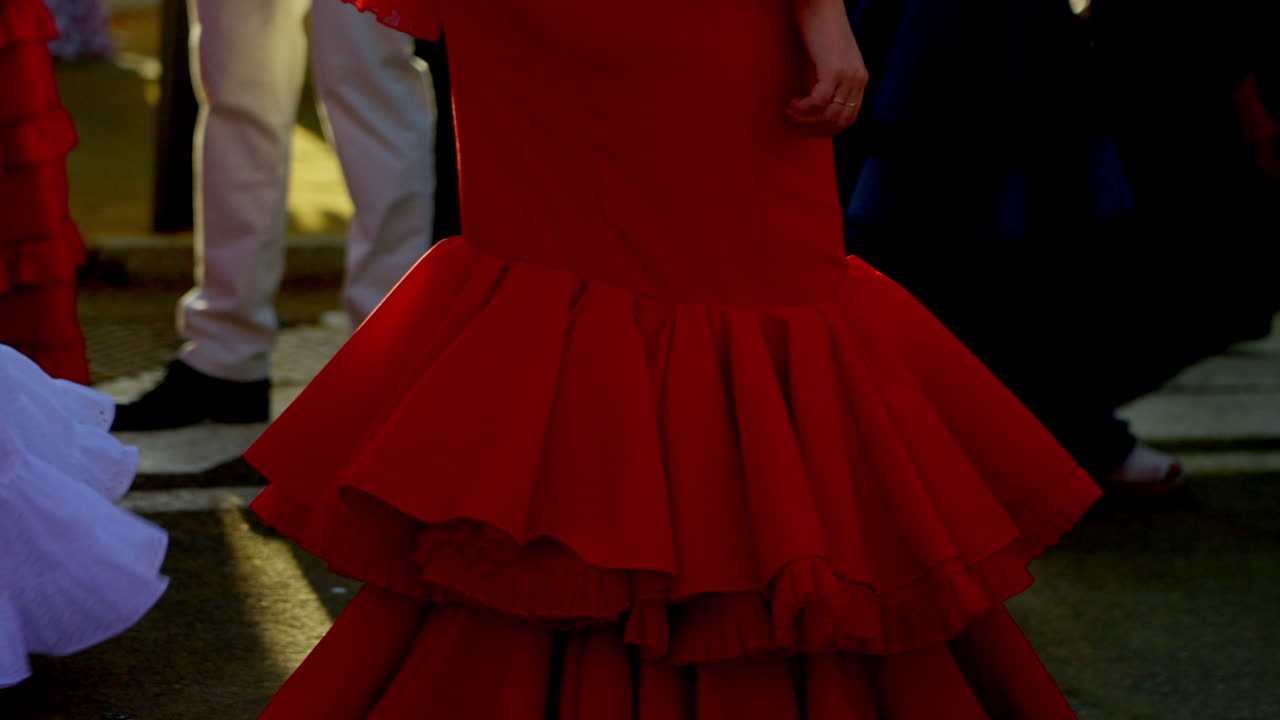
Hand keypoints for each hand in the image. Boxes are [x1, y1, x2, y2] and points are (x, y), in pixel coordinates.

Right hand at [787, 0, 869, 135]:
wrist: (819, 6)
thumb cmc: (818, 31)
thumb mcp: (826, 64)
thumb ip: (825, 85)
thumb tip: (812, 109)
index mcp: (860, 79)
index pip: (850, 118)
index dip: (827, 129)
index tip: (807, 128)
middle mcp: (858, 80)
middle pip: (840, 121)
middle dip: (815, 128)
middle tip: (794, 122)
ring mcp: (847, 76)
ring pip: (829, 115)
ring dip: (806, 119)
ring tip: (789, 111)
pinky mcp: (833, 70)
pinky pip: (819, 102)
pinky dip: (803, 108)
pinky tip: (792, 102)